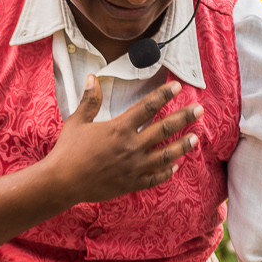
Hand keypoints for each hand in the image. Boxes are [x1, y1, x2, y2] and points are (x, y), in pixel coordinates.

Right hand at [39, 77, 201, 206]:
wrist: (62, 182)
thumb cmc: (67, 151)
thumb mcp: (77, 122)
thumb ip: (89, 101)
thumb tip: (91, 78)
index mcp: (119, 128)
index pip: (148, 107)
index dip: (164, 95)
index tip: (177, 87)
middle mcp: (131, 146)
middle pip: (164, 129)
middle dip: (184, 118)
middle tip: (199, 110)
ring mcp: (133, 167)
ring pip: (165, 154)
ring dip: (182, 145)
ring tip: (195, 138)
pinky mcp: (130, 183)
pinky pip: (154, 178)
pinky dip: (166, 172)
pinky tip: (175, 167)